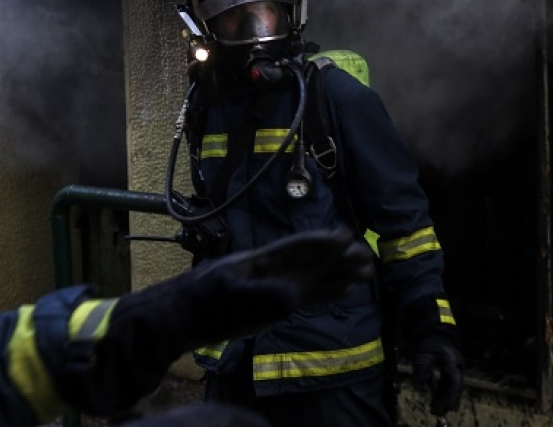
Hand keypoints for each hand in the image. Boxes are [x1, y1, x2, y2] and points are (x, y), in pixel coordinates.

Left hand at [170, 226, 375, 341]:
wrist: (186, 318)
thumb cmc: (202, 303)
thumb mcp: (228, 296)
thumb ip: (260, 295)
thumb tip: (293, 298)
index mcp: (261, 261)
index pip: (296, 248)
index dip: (320, 242)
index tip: (344, 235)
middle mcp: (274, 271)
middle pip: (312, 261)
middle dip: (338, 258)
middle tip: (366, 254)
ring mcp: (276, 288)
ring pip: (315, 279)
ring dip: (339, 275)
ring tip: (366, 272)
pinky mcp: (277, 306)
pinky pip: (309, 297)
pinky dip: (328, 294)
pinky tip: (345, 291)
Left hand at [411, 332, 464, 415]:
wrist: (435, 333)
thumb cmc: (430, 343)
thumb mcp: (424, 354)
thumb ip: (421, 369)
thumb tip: (417, 386)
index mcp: (453, 362)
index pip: (455, 382)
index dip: (452, 396)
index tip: (448, 407)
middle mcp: (457, 366)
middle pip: (454, 387)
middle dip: (447, 401)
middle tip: (438, 413)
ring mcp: (454, 369)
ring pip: (451, 387)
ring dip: (444, 398)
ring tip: (435, 410)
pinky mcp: (450, 370)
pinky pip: (447, 384)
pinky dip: (442, 393)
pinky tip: (435, 401)